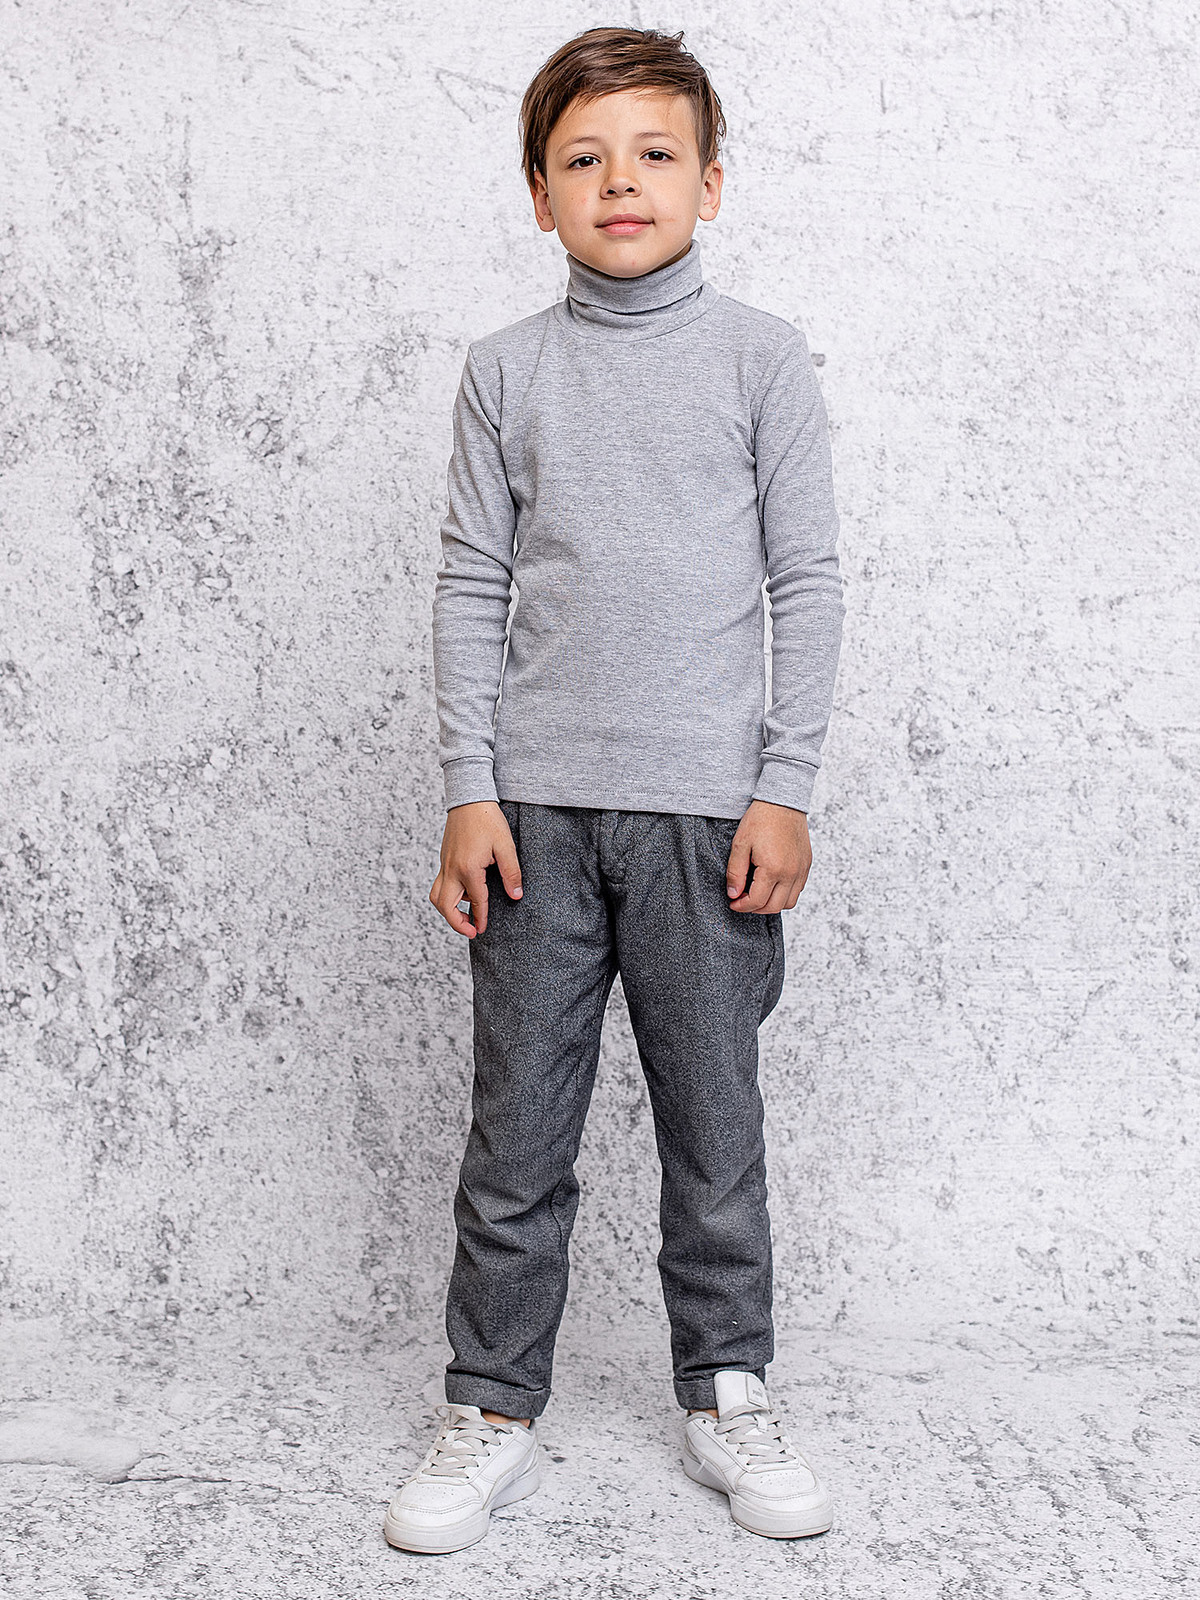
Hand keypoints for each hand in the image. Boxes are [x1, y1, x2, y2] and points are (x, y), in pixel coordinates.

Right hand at [429, 801, 522, 937]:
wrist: (469, 799)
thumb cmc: (488, 819)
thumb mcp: (506, 846)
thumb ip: (511, 873)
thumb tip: (516, 895)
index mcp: (468, 868)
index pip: (476, 901)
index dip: (481, 918)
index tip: (482, 930)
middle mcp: (452, 869)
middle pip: (445, 906)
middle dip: (456, 923)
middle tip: (471, 931)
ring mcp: (445, 864)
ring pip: (437, 896)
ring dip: (448, 910)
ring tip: (466, 916)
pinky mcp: (444, 859)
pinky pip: (441, 884)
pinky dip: (449, 896)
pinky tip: (466, 894)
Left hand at [725, 800, 811, 913]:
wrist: (782, 801)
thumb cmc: (760, 819)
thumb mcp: (740, 844)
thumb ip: (735, 872)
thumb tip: (733, 894)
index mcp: (773, 869)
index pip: (757, 901)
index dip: (742, 906)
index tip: (733, 902)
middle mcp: (791, 873)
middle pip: (773, 907)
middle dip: (755, 908)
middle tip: (742, 900)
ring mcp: (801, 870)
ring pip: (789, 902)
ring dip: (772, 903)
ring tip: (757, 893)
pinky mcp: (807, 864)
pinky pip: (798, 889)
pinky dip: (784, 893)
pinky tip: (771, 883)